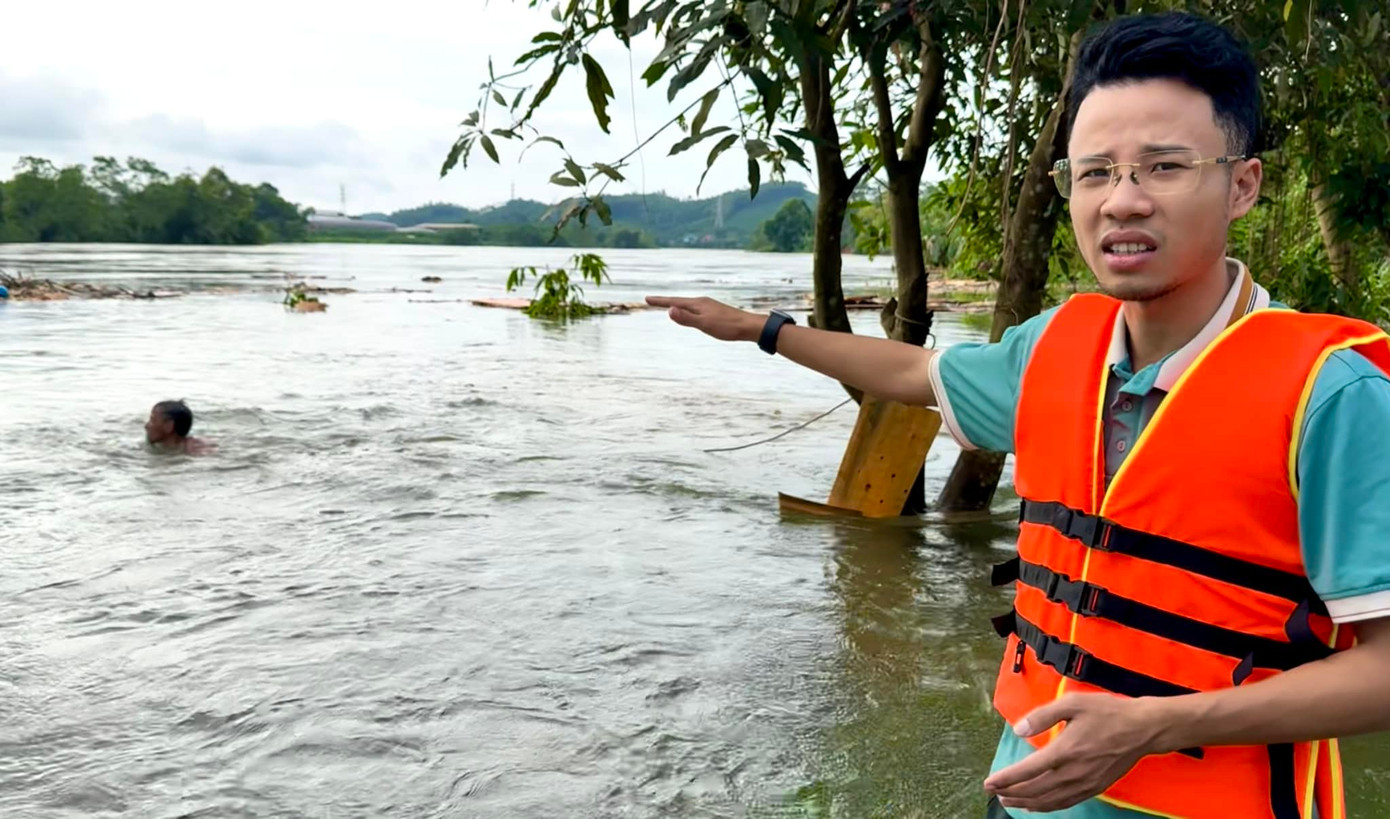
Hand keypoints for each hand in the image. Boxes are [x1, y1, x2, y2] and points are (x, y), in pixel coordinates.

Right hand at [645, 295, 762, 341]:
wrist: (749, 326)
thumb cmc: (727, 327)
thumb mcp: (704, 324)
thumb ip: (687, 318)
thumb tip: (669, 310)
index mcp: (697, 304)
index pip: (674, 302)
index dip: (660, 301)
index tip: (647, 299)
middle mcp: (702, 302)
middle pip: (679, 301)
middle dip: (665, 302)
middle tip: (651, 301)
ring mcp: (709, 306)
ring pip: (687, 305)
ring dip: (675, 305)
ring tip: (667, 306)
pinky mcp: (714, 312)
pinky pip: (695, 309)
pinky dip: (686, 310)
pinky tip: (690, 314)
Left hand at [983, 693, 1166, 812]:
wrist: (1142, 729)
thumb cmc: (1107, 712)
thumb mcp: (1072, 703)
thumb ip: (1042, 716)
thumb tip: (1018, 730)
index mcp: (1064, 751)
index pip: (1026, 771)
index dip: (1005, 779)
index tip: (989, 783)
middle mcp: (1072, 773)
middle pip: (1034, 791)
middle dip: (1010, 794)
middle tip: (995, 792)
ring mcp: (1085, 784)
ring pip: (1049, 801)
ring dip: (1026, 804)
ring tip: (1009, 802)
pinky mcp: (1095, 788)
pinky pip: (1066, 803)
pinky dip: (1047, 806)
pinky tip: (1038, 804)